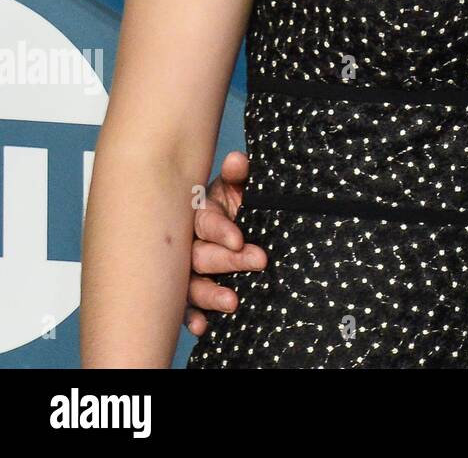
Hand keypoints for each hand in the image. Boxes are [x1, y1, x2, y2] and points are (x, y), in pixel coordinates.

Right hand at [184, 151, 266, 335]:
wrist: (245, 217)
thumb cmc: (239, 199)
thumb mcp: (241, 184)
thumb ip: (240, 174)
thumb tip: (237, 160)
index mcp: (201, 213)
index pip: (205, 222)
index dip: (221, 230)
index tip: (239, 240)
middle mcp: (191, 242)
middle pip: (200, 255)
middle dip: (228, 261)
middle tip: (259, 261)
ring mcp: (188, 269)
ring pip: (191, 284)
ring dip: (209, 294)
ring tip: (232, 302)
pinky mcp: (192, 291)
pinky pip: (187, 306)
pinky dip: (193, 318)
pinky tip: (202, 327)